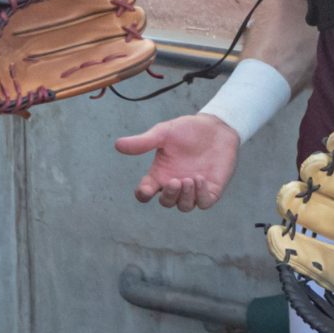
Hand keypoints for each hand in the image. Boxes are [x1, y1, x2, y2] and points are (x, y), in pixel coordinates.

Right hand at [115, 114, 241, 210]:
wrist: (216, 126)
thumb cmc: (187, 129)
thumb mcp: (164, 132)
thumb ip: (144, 141)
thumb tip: (117, 144)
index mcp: (159, 174)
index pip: (145, 192)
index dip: (143, 194)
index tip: (146, 189)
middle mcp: (174, 184)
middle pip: (166, 202)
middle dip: (169, 196)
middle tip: (175, 180)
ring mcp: (193, 189)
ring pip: (184, 206)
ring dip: (185, 197)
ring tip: (189, 178)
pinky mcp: (211, 190)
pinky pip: (203, 203)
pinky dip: (200, 196)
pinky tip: (200, 179)